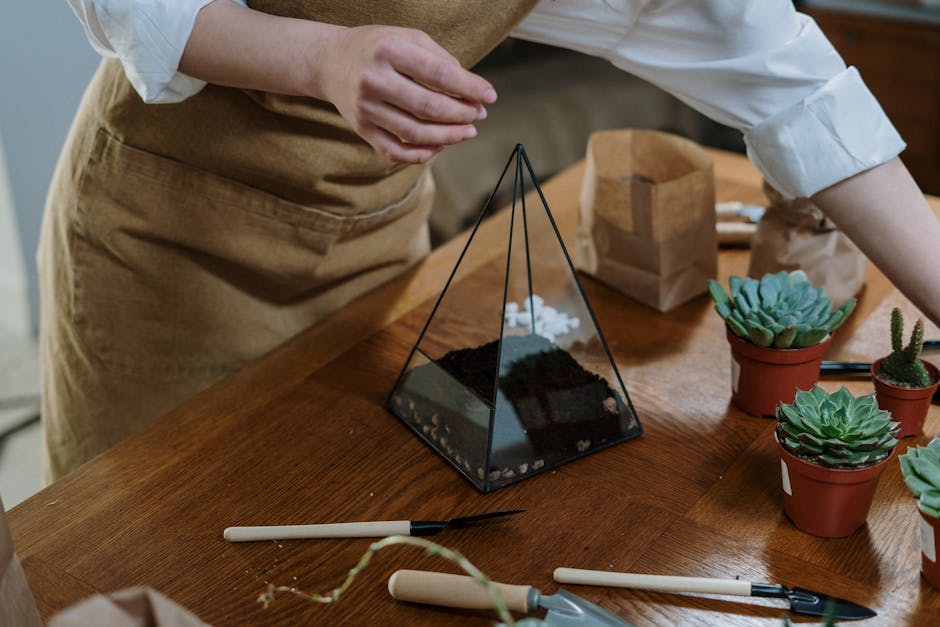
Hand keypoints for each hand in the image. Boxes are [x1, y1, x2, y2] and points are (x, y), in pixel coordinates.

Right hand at [310, 25, 496, 162]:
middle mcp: (374, 80)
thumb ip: (440, 59)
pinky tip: (440, 146)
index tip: (490, 96)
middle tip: (479, 115)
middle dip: (462, 114)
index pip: (439, 75)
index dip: (469, 88)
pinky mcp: (362, 129)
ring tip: (468, 131)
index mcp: (389, 50)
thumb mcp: (408, 38)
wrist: (330, 61)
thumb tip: (472, 89)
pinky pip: (397, 151)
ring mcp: (366, 108)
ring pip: (416, 134)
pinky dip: (423, 154)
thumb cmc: (378, 47)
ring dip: (449, 137)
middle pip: (430, 108)